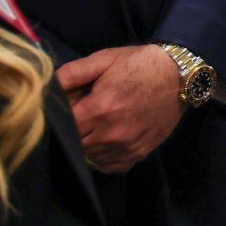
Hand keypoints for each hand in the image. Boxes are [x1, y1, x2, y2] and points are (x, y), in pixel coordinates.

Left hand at [55, 44, 183, 172]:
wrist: (179, 76)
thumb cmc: (138, 64)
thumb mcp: (103, 59)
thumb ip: (72, 73)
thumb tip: (47, 86)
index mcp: (99, 109)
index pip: (64, 127)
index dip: (60, 119)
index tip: (64, 109)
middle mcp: (111, 134)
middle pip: (75, 144)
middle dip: (73, 132)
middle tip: (80, 116)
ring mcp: (126, 147)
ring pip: (90, 157)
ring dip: (87, 144)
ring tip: (95, 125)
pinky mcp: (139, 153)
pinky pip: (110, 166)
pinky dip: (103, 157)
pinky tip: (106, 140)